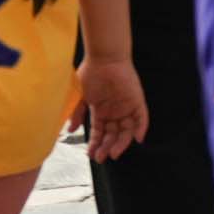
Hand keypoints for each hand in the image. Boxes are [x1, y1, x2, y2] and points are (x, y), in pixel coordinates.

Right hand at [76, 45, 149, 160]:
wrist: (103, 57)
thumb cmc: (90, 73)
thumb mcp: (80, 96)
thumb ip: (77, 113)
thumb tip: (70, 130)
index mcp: (101, 111)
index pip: (100, 132)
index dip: (96, 144)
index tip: (91, 154)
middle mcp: (114, 112)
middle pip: (113, 135)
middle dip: (107, 147)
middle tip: (102, 157)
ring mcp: (126, 107)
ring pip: (126, 130)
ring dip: (121, 142)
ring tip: (114, 152)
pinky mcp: (137, 100)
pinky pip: (142, 117)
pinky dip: (141, 128)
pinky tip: (137, 138)